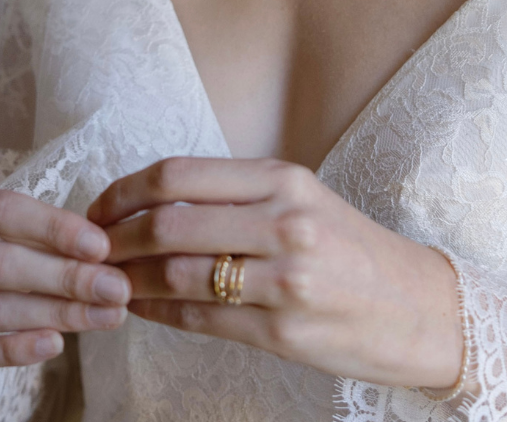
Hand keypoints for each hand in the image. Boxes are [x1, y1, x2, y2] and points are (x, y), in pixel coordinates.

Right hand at [0, 181, 131, 390]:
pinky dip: (14, 349)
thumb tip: (104, 254)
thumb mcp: (3, 231)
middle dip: (62, 277)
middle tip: (114, 288)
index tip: (101, 246)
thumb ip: (43, 238)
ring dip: (51, 314)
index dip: (53, 228)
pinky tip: (54, 343)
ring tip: (100, 316)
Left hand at [89, 157, 462, 388]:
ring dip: (129, 280)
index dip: (124, 191)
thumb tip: (153, 203)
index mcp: (281, 179)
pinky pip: (201, 319)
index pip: (179, 175)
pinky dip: (159, 312)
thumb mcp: (301, 198)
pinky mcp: (283, 331)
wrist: (418, 308)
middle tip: (88, 249)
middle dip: (114, 238)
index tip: (97, 208)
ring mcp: (284, 279)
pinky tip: (142, 308)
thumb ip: (236, 196)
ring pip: (178, 274)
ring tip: (106, 282)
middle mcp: (282, 221)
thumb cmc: (351, 249)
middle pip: (169, 223)